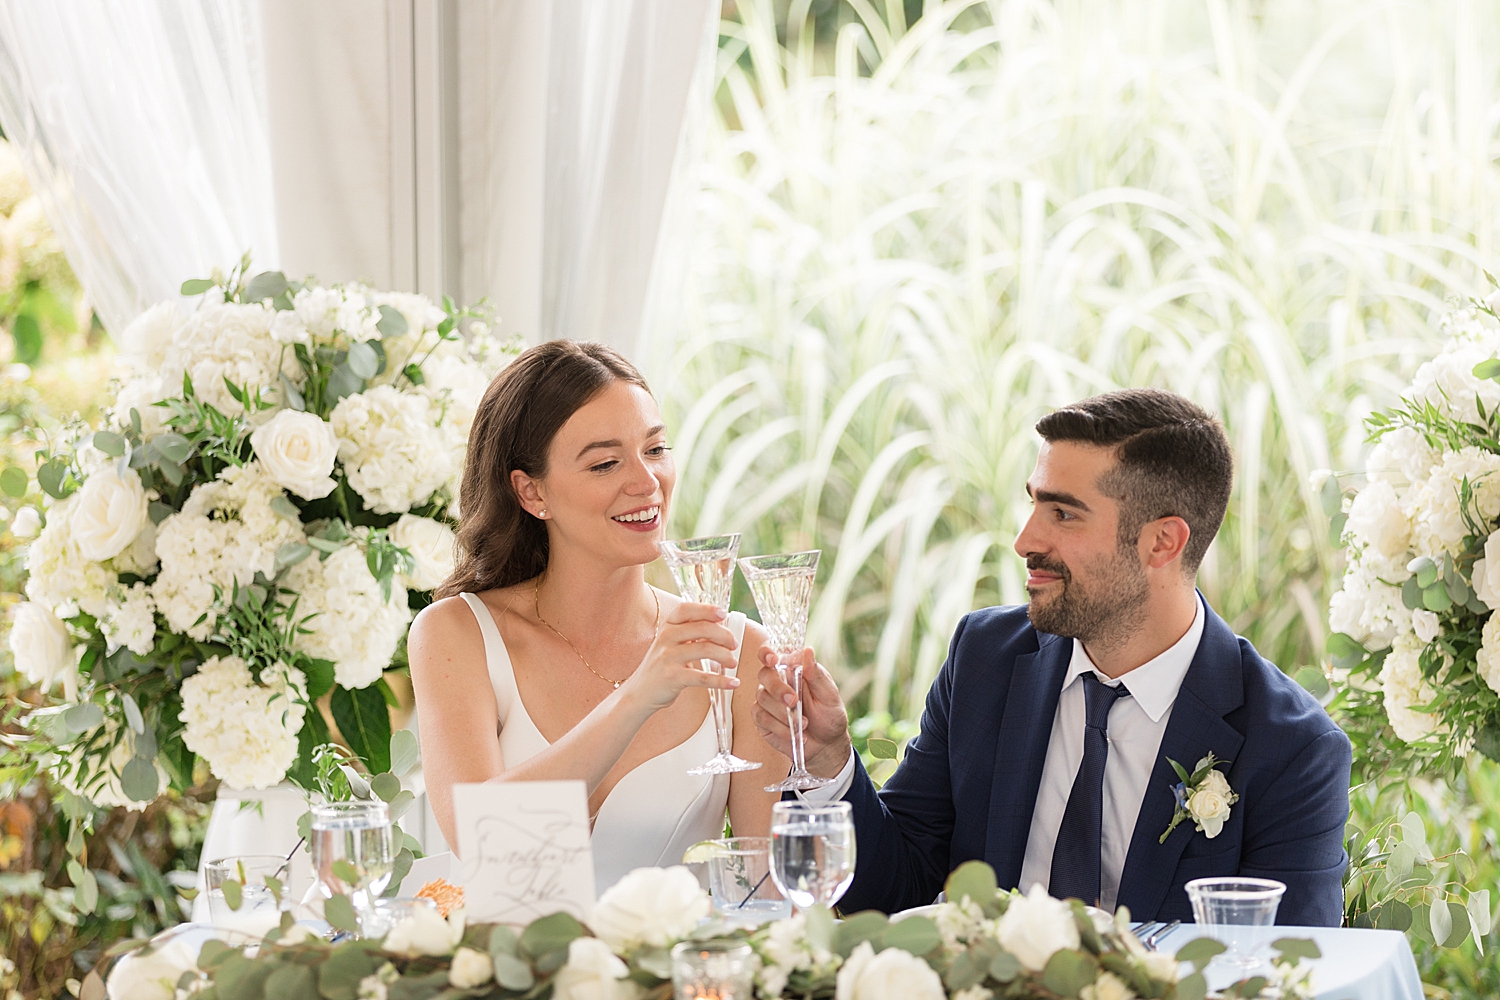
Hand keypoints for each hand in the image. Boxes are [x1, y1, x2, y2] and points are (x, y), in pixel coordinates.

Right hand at [619, 600, 740, 713]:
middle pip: (702, 628)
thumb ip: (690, 632)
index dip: (706, 609)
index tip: (723, 614)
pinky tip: (733, 683)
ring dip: (725, 656)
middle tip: (734, 645)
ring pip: (705, 649)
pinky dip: (722, 680)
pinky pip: (703, 677)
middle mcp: (666, 638)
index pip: (686, 610)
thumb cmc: (661, 666)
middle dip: (724, 635)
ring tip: (733, 662)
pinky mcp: (673, 677)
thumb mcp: (670, 643)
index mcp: (667, 627)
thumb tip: (721, 625)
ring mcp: (668, 657)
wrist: (640, 692)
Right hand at [752, 646, 850, 777]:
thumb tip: (807, 651)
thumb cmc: (829, 714)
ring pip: (763, 698)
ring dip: (783, 712)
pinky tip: (794, 733)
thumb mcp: (828, 694)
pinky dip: (779, 727)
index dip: (766, 653)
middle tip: (793, 701)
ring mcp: (767, 700)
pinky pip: (762, 718)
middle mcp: (776, 682)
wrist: (827, 744)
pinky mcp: (762, 719)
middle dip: (778, 688)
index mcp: (792, 669)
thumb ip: (816, 674)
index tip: (773, 660)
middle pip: (764, 675)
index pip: (772, 654)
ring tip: (804, 724)